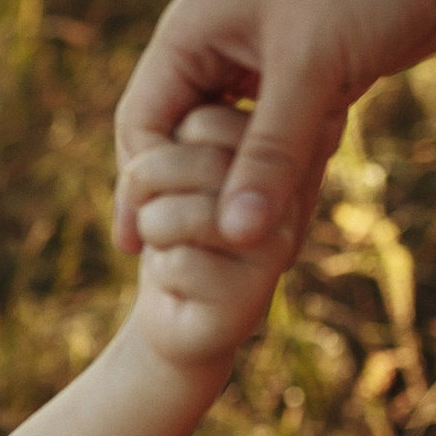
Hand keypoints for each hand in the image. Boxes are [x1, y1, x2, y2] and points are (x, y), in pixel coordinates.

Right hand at [112, 0, 435, 259]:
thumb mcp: (313, 69)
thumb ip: (271, 156)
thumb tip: (233, 236)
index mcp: (195, 28)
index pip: (144, 121)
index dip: (140, 186)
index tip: (142, 248)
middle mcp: (223, 43)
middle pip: (183, 136)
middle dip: (188, 195)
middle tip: (186, 260)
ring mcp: (273, 58)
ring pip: (235, 142)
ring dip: (240, 191)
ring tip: (235, 253)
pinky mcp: (322, 72)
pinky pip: (285, 137)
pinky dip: (286, 175)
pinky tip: (288, 220)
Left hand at [124, 106, 296, 368]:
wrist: (178, 314)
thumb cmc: (170, 228)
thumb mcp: (162, 169)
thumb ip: (162, 139)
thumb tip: (150, 156)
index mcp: (274, 153)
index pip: (206, 120)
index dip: (163, 143)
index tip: (161, 165)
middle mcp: (289, 195)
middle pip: (200, 162)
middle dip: (146, 179)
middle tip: (147, 207)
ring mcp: (276, 244)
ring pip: (189, 212)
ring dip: (152, 227)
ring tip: (165, 243)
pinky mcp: (253, 293)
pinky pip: (181, 263)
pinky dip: (161, 273)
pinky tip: (181, 285)